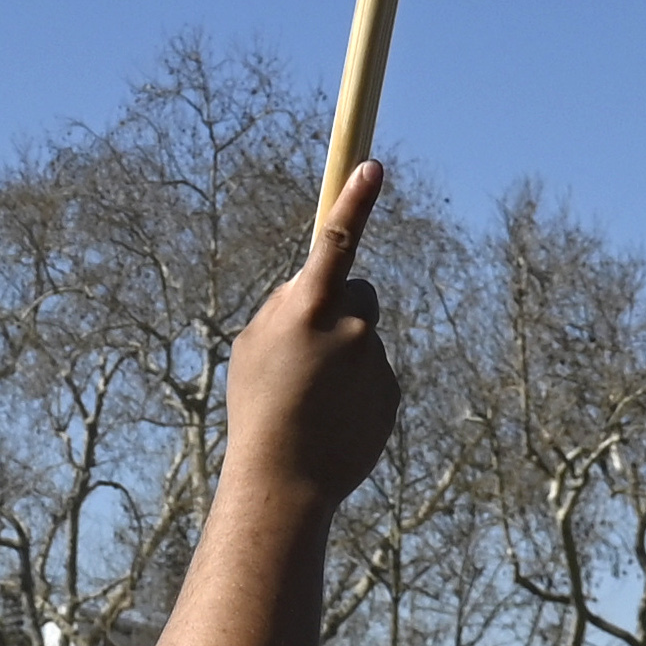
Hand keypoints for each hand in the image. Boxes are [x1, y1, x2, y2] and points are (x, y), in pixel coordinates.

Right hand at [226, 163, 401, 517]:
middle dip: (342, 307)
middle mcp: (352, 326)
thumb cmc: (259, 407)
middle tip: (310, 350)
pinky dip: (358, 389)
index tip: (373, 165)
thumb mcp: (254, 345)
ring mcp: (377, 361)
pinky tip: (333, 419)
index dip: (355, 199)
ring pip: (365, 337)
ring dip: (346, 354)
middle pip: (360, 292)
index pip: (337, 240)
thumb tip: (311, 286)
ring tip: (314, 399)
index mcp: (309, 308)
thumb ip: (284, 307)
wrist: (286, 480)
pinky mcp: (392, 393)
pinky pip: (375, 374)